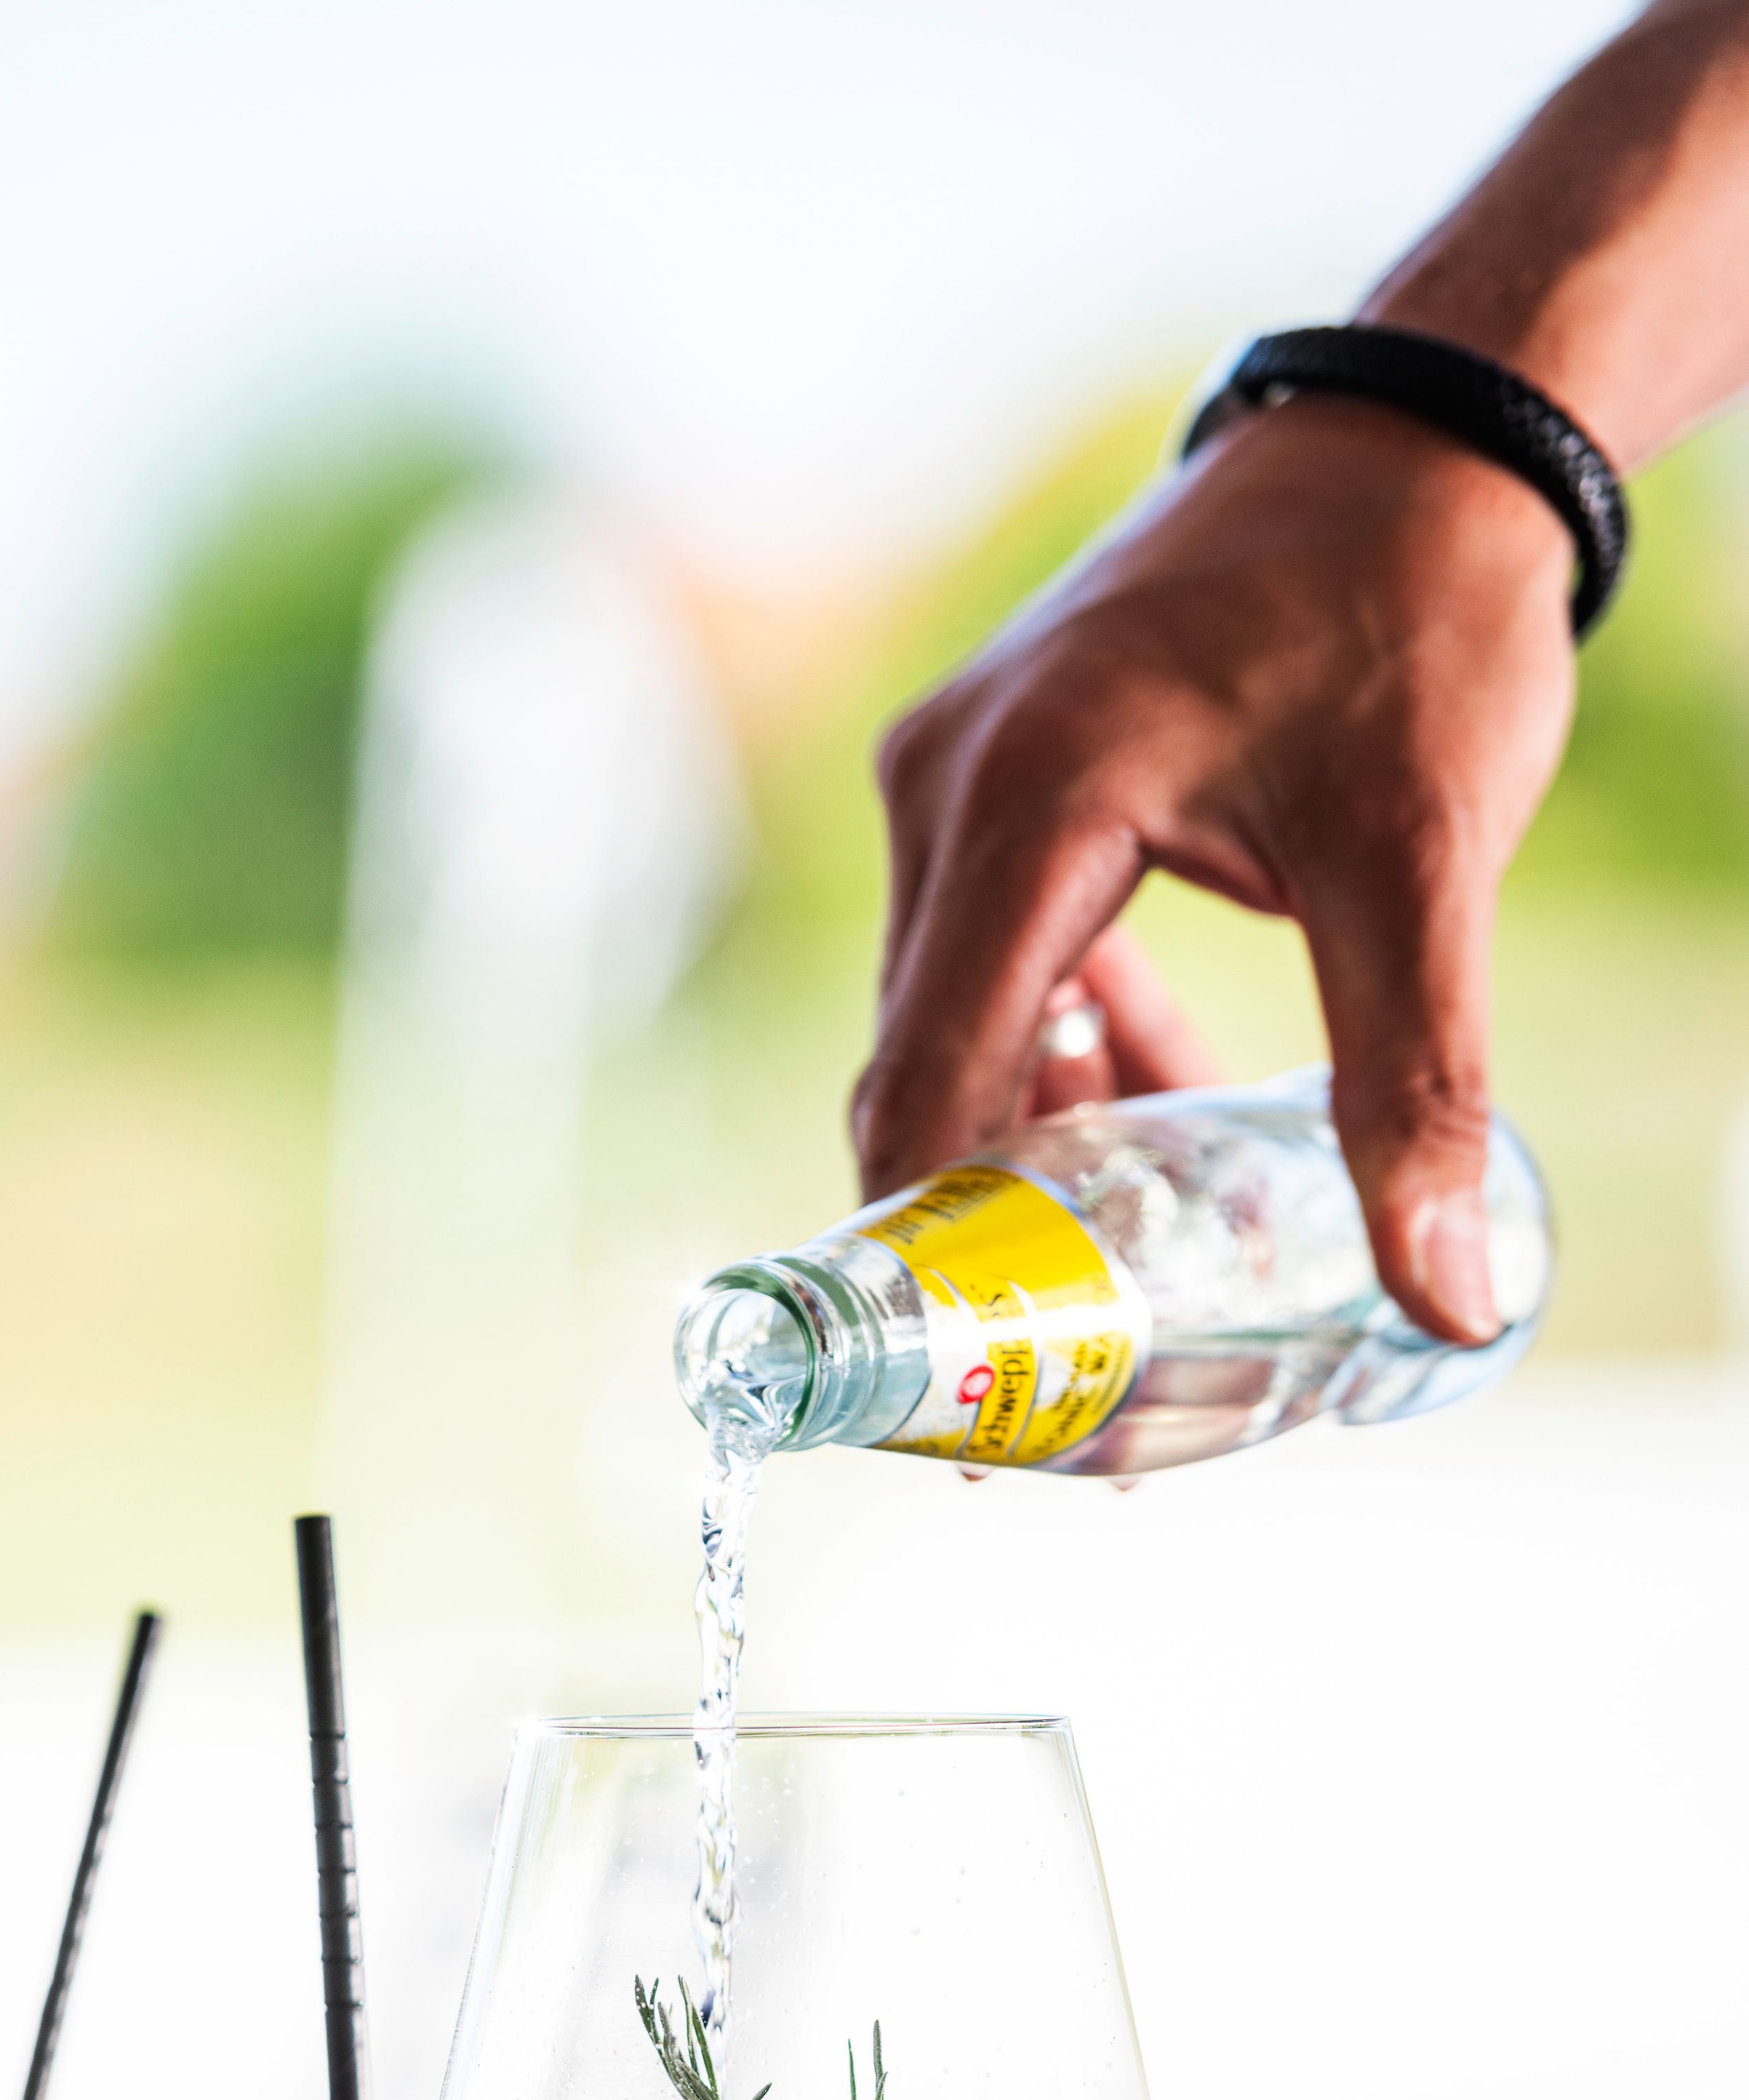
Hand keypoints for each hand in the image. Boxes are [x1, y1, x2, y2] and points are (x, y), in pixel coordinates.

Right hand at [853, 398, 1578, 1341]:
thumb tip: (1451, 1298)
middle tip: (1079, 1372)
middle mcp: (946, 788)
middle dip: (994, 1230)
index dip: (938, 1256)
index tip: (979, 1393)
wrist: (1414, 435)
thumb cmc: (1414, 613)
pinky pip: (983, 961)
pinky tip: (1149, 1114)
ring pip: (949, 1024)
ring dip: (1034, 1146)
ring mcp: (953, 779)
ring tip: (1138, 1260)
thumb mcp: (1425, 857)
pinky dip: (1053, 1056)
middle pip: (920, 1070)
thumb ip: (1418, 1082)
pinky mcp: (990, 781)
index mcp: (1023, 801)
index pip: (925, 1081)